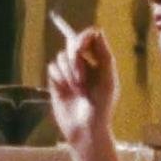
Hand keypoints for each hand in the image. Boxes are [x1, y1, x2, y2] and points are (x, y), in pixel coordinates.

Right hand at [44, 26, 115, 145]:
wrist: (85, 129)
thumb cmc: (102, 107)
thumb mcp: (108, 81)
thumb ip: (104, 55)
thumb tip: (97, 31)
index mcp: (99, 61)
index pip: (90, 37)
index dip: (83, 37)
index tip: (81, 47)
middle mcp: (83, 63)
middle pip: (72, 43)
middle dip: (75, 60)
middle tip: (80, 79)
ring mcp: (68, 71)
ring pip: (61, 56)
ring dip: (69, 73)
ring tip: (78, 91)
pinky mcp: (56, 80)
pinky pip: (52, 67)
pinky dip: (59, 77)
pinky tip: (67, 91)